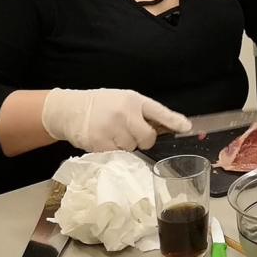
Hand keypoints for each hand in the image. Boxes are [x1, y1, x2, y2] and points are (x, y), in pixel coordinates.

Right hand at [42, 88, 190, 152]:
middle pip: (147, 138)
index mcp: (134, 100)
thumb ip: (143, 113)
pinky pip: (116, 155)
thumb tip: (169, 127)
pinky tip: (103, 140)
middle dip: (142, 140)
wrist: (70, 109)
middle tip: (130, 133)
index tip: (187, 127)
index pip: (159, 111)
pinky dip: (112, 151)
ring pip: (131, 148)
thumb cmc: (102, 105)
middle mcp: (124, 112)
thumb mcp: (125, 101)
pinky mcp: (99, 142)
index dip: (174, 121)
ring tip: (113, 134)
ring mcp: (111, 128)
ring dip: (125, 146)